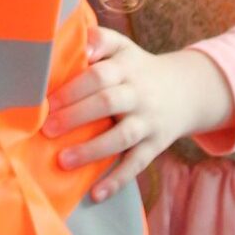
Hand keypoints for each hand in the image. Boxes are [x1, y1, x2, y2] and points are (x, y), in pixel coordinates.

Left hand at [44, 28, 233, 199]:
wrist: (188, 90)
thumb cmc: (137, 69)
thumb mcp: (123, 48)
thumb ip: (99, 40)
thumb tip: (79, 44)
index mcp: (126, 67)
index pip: (99, 75)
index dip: (74, 88)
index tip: (47, 101)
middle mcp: (139, 94)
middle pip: (108, 103)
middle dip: (76, 116)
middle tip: (47, 129)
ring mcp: (149, 121)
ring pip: (122, 137)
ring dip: (92, 150)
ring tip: (63, 161)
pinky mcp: (156, 146)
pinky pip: (137, 164)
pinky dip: (117, 180)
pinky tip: (95, 194)